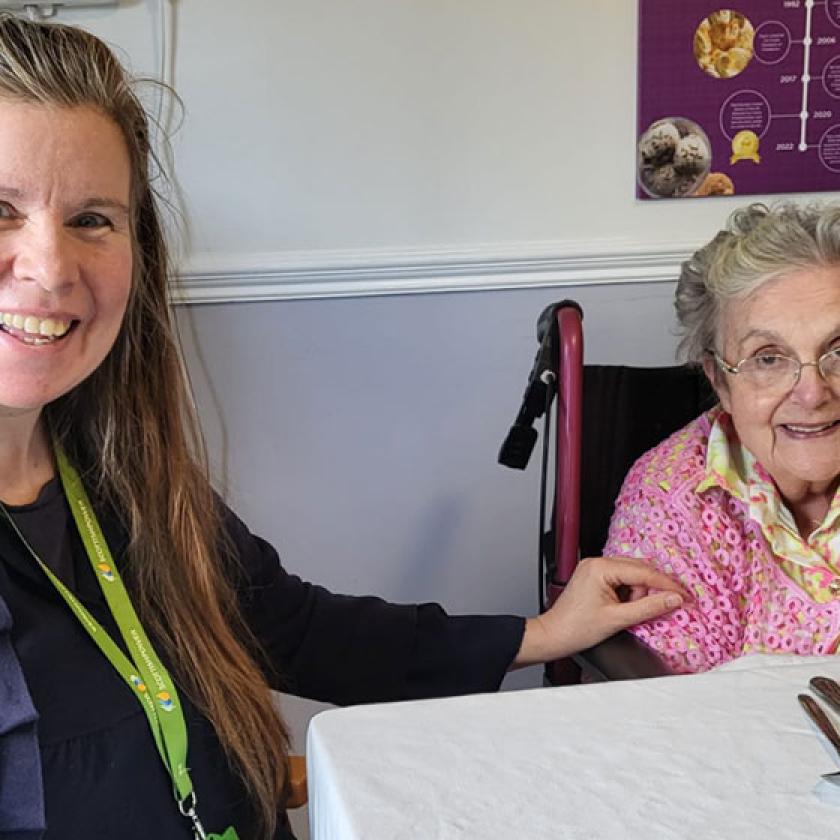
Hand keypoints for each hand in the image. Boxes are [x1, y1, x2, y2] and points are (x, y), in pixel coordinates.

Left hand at [512, 556, 686, 667]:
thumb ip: (649, 608)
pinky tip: (624, 608)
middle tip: (667, 605)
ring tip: (629, 612)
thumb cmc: (576, 628)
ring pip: (632, 575)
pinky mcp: (594, 577)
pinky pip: (621, 580)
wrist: (554, 635)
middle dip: (651, 590)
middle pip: (639, 570)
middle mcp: (597, 562)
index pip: (643, 572)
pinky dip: (629, 593)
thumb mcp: (618, 619)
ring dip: (639, 593)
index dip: (667, 585)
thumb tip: (673, 600)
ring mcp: (594, 568)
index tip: (684, 595)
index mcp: (600, 567)